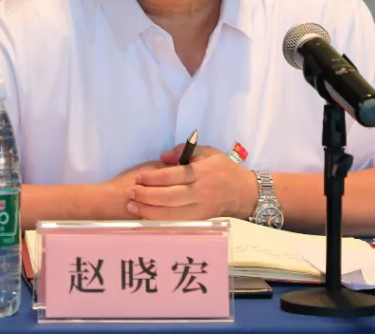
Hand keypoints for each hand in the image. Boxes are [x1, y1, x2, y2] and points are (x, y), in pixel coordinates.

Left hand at [127, 147, 255, 220]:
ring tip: (132, 206)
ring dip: (149, 210)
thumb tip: (163, 156)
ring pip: (172, 213)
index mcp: (202, 172)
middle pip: (170, 196)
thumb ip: (185, 151)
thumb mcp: (209, 152)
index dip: (154, 178)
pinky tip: (147, 217)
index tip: (139, 177)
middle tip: (130, 192)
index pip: (174, 176)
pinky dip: (161, 221)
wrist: (244, 193)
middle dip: (147, 195)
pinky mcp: (200, 220)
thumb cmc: (225, 170)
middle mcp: (201, 192)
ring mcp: (201, 208)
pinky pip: (177, 222)